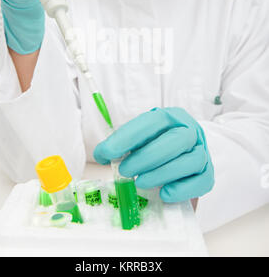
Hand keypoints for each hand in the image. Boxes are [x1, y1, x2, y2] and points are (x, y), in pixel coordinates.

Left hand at [94, 107, 214, 202]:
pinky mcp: (208, 173)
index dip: (128, 137)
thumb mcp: (140, 139)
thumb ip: (123, 145)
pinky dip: (183, 189)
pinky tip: (164, 194)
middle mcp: (190, 130)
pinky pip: (202, 181)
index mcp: (170, 117)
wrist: (181, 155)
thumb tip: (102, 154)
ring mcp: (202, 151)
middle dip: (147, 157)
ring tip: (141, 183)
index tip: (107, 152)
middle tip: (125, 171)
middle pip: (176, 140)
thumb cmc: (156, 145)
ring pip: (191, 160)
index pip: (152, 122)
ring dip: (163, 173)